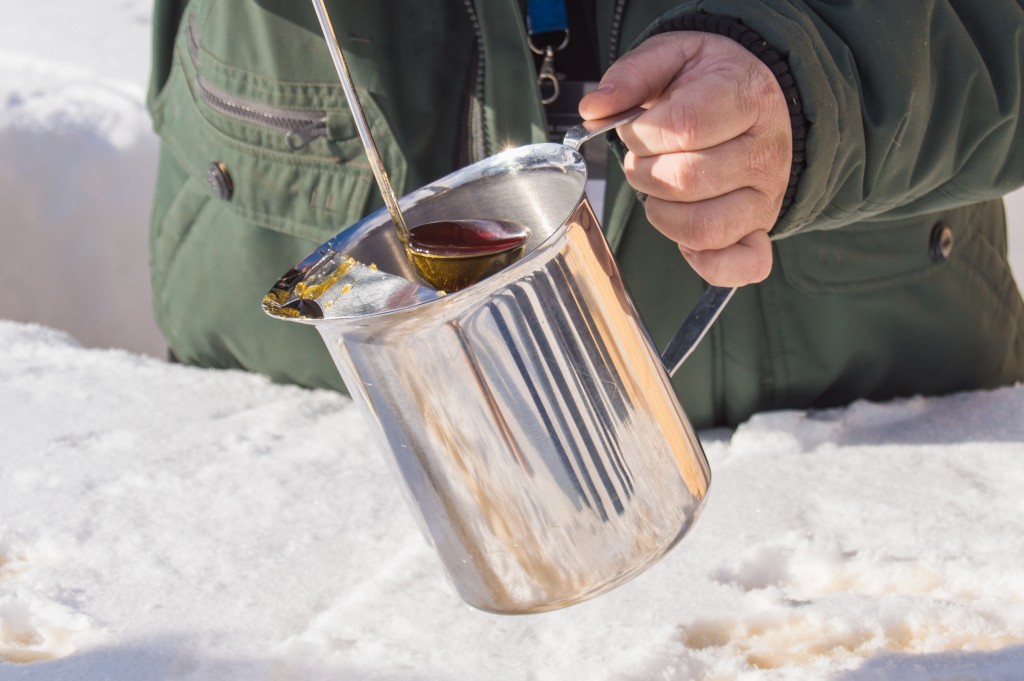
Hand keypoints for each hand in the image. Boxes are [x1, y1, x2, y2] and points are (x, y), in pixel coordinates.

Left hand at [579, 32, 791, 286]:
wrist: (759, 97)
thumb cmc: (710, 81)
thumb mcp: (674, 54)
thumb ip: (631, 76)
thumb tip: (594, 110)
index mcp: (747, 98)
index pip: (685, 128)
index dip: (642, 135)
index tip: (636, 130)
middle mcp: (764, 153)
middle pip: (688, 180)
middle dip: (645, 172)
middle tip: (645, 159)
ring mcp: (766, 197)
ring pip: (704, 227)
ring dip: (662, 214)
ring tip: (662, 188)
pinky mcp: (761, 230)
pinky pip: (743, 267)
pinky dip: (709, 264)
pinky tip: (687, 241)